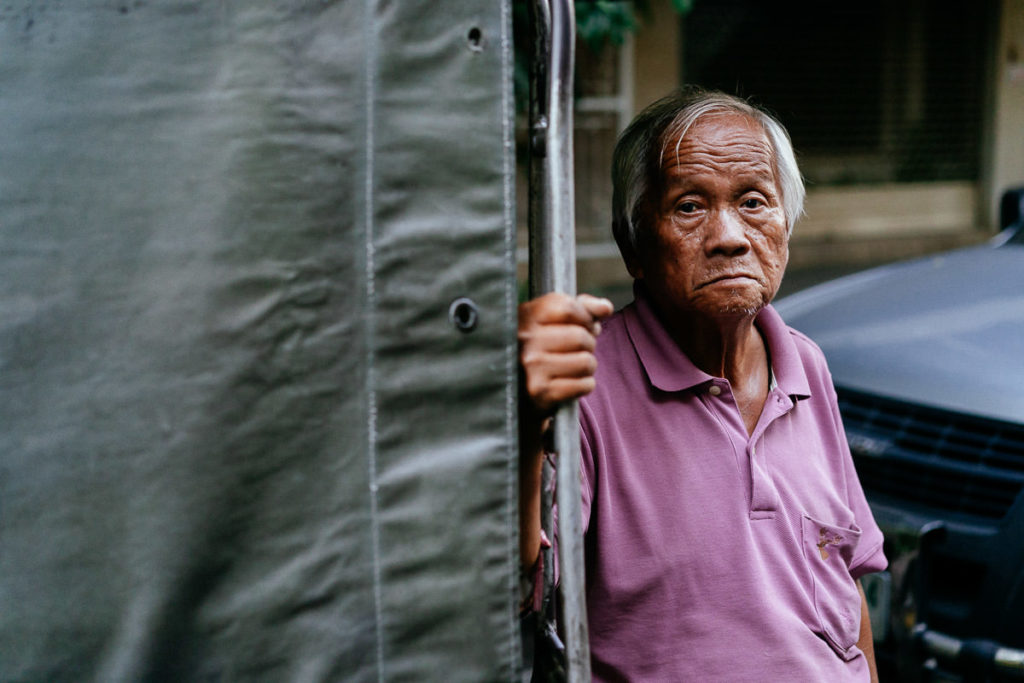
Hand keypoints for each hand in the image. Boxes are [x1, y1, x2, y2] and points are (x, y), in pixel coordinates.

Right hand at [518, 293, 613, 416]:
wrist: (515, 388)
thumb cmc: (541, 347)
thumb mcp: (553, 319)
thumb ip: (582, 307)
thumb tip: (606, 308)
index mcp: (527, 315)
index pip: (568, 307)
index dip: (585, 317)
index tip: (583, 325)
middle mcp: (525, 339)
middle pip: (580, 336)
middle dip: (589, 344)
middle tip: (579, 350)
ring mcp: (531, 366)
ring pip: (586, 362)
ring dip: (588, 366)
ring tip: (575, 366)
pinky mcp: (539, 391)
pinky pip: (583, 385)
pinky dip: (585, 385)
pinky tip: (571, 382)